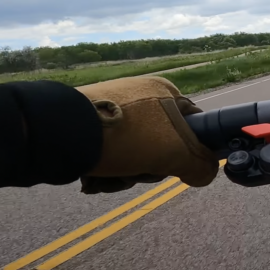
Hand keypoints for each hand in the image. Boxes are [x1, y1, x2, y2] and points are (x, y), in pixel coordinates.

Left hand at [76, 77, 218, 193]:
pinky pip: (111, 152)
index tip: (176, 165)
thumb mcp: (176, 153)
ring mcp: (114, 109)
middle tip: (140, 172)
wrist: (62, 132)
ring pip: (136, 153)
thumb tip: (207, 173)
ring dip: (128, 174)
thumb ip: (201, 165)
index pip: (194, 126)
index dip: (189, 151)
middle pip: (163, 144)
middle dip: (151, 168)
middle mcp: (141, 96)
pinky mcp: (90, 123)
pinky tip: (96, 176)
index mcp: (166, 92)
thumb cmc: (128, 137)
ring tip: (112, 177)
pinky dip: (108, 169)